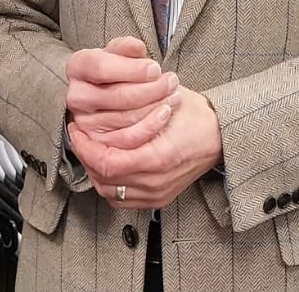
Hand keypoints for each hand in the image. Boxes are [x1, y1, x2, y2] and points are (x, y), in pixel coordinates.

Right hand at [65, 36, 180, 149]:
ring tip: (174, 95)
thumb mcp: (123, 53)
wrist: (119, 93)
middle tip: (171, 82)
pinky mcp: (97, 142)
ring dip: (155, 106)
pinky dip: (152, 125)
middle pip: (116, 96)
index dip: (131, 69)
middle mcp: (75, 95)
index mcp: (78, 66)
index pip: (100, 67)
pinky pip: (127, 139)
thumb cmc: (123, 69)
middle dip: (150, 89)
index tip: (155, 68)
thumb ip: (127, 48)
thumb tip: (138, 49)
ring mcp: (84, 121)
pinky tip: (166, 112)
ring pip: (124, 118)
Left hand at [68, 86, 223, 210]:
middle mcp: (156, 182)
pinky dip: (108, 185)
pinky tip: (106, 165)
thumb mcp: (165, 99)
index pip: (106, 162)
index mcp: (158, 157)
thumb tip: (99, 97)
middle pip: (103, 180)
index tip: (76, 129)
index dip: (85, 148)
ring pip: (109, 193)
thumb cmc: (195, 114)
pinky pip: (122, 201)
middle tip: (78, 136)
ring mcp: (157, 194)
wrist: (221, 137)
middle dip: (85, 157)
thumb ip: (134, 102)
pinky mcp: (158, 200)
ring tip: (89, 148)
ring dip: (94, 171)